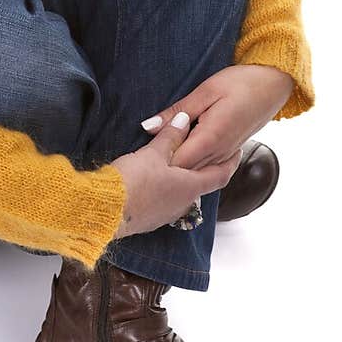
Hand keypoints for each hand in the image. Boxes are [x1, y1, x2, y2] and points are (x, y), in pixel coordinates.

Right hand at [109, 111, 239, 236]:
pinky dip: (163, 189)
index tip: (236, 150)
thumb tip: (184, 120)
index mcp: (190, 187)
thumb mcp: (153, 153)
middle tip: (201, 152)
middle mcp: (182, 205)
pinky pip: (162, 202)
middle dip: (202, 169)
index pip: (220, 175)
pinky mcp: (148, 220)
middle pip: (199, 185)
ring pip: (179, 194)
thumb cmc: (134, 181)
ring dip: (180, 180)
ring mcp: (165, 215)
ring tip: (174, 165)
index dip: (230, 162)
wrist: (105, 211)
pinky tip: (151, 181)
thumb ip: (170, 137)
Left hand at [137, 64, 294, 171]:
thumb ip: (176, 112)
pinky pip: (207, 165)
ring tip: (159, 156)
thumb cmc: (242, 82)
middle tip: (144, 157)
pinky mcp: (230, 151)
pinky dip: (192, 162)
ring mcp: (226, 154)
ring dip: (178, 166)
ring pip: (196, 171)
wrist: (274, 83)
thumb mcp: (204, 91)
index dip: (157, 161)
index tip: (141, 154)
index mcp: (211, 137)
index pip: (177, 162)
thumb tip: (148, 126)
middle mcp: (220, 152)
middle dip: (164, 167)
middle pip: (185, 171)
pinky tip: (181, 152)